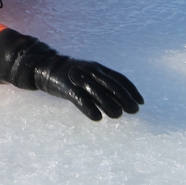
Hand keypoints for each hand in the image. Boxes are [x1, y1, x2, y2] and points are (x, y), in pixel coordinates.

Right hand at [0, 29, 143, 120]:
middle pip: (111, 85)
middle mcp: (90, 71)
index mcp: (97, 67)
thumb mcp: (89, 74)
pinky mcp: (66, 87)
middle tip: (133, 111)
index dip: (131, 90)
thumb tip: (122, 100)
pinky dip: (89, 108)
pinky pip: (80, 98)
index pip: (119, 78)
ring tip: (117, 115)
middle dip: (125, 98)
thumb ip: (103, 84)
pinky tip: (97, 118)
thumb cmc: (71, 75)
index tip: (141, 102)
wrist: (45, 67)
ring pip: (98, 92)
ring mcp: (78, 78)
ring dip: (109, 104)